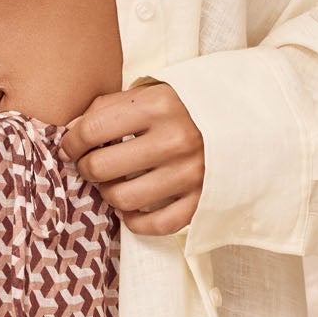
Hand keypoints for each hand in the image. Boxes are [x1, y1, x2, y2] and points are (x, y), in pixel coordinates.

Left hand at [58, 81, 203, 237]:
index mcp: (159, 105)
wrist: (247, 118)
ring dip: (109, 194)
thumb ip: (108, 107)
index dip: (71, 142)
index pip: (93, 130)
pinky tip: (132, 208)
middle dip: (86, 167)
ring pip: (124, 200)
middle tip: (90, 164)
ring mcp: (192, 174)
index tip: (70, 147)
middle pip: (102, 168)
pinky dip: (136, 221)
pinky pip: (157, 225)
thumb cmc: (186, 104)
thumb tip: (71, 133)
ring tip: (113, 183)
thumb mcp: (150, 91)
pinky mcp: (203, 200)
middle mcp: (176, 140)